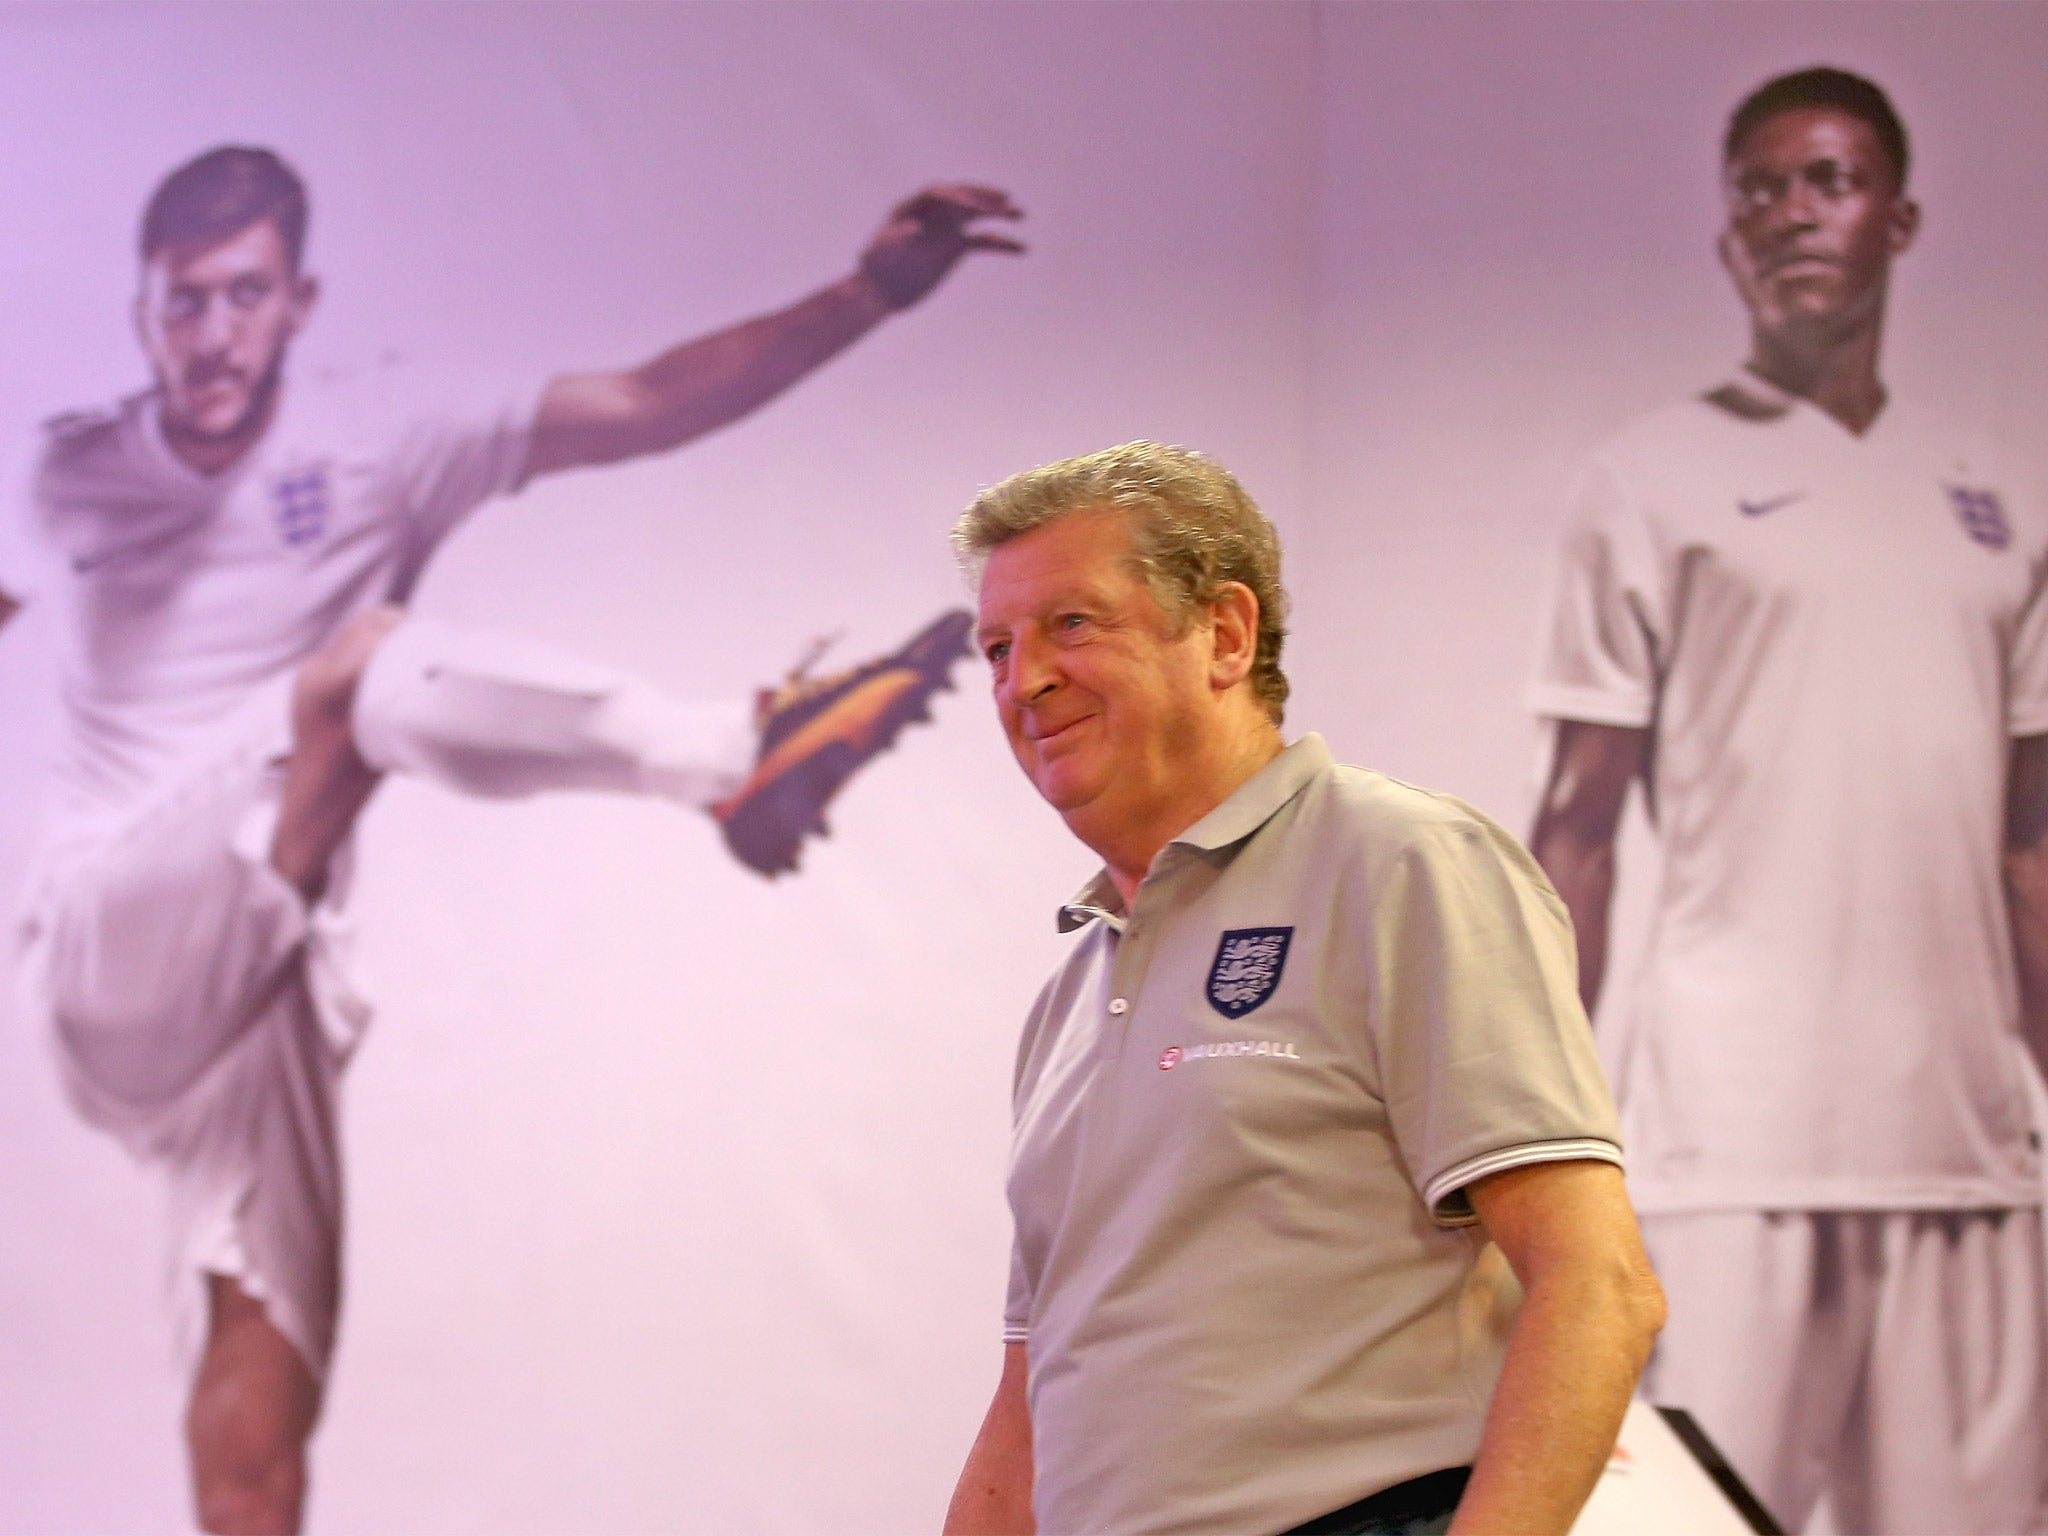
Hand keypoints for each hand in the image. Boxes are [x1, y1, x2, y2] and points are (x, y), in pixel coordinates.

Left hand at [858, 184, 1024, 310]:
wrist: (881, 291)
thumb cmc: (874, 270)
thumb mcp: (877, 255)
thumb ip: (892, 240)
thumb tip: (914, 228)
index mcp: (912, 208)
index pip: (937, 193)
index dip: (954, 195)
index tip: (970, 203)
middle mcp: (932, 213)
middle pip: (961, 198)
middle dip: (981, 198)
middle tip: (1003, 202)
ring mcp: (947, 228)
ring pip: (977, 215)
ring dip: (998, 213)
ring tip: (1020, 214)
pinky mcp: (957, 247)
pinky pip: (984, 241)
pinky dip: (1001, 244)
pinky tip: (1021, 248)